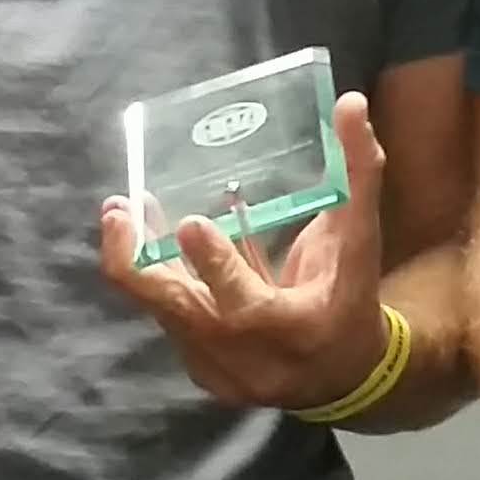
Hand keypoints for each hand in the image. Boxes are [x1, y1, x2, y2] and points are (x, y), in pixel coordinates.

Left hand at [99, 91, 398, 411]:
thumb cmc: (352, 296)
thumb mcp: (361, 240)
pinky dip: (157, 279)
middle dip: (141, 265)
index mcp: (297, 328)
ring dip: (137, 264)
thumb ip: (358, 175)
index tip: (190, 221)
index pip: (249, 304)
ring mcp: (222, 371)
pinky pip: (169, 320)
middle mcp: (252, 360)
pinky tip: (144, 242)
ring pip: (166, 313)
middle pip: (182, 314)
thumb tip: (350, 103)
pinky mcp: (202, 370)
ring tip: (118, 214)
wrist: (346, 376)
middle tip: (119, 211)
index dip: (217, 265)